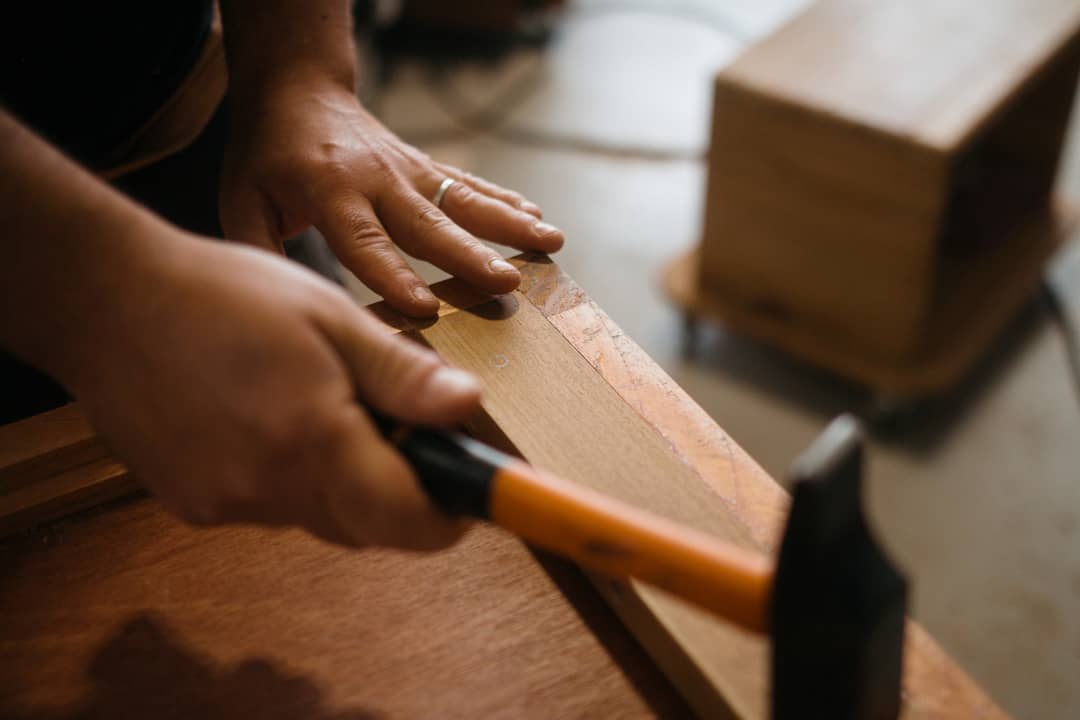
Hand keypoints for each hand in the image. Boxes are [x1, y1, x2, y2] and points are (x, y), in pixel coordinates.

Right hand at [69, 228, 478, 549]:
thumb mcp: (330, 317)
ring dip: (345, 480)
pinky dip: (294, 478)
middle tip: (397, 424)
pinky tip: (272, 419)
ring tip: (325, 405)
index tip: (467, 492)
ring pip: (320, 517)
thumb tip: (468, 409)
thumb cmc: (223, 295)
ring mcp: (224, 503)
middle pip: (367, 526)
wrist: (106, 301)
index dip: (448, 515)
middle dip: (398, 489)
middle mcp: (267, 489)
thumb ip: (402, 374)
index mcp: (312, 440)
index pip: (407, 521)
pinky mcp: (193, 504)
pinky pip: (272, 508)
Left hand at [220, 77, 563, 316]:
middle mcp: (376, 179)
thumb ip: (263, 253)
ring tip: (551, 243)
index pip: (364, 240)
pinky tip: (538, 219)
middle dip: (471, 256)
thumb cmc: (264, 157)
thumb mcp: (242, 203)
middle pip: (428, 224)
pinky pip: (469, 184)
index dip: (394, 276)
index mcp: (327, 191)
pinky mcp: (424, 166)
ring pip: (463, 199)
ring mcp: (407, 170)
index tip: (428, 308)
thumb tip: (291, 311)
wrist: (295, 91)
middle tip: (507, 284)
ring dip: (509, 224)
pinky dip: (506, 201)